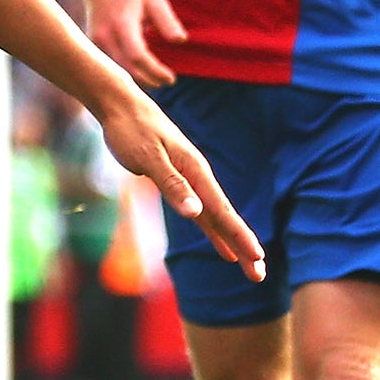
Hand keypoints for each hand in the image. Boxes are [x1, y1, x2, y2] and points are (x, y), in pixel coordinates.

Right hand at [82, 0, 185, 87]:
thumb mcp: (155, 1)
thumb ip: (167, 22)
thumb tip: (181, 40)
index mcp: (121, 23)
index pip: (137, 56)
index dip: (155, 71)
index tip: (172, 78)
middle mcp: (104, 35)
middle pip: (126, 69)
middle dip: (149, 80)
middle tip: (167, 81)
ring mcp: (94, 42)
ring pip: (116, 72)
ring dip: (137, 80)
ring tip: (156, 80)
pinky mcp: (91, 46)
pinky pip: (109, 66)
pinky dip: (126, 73)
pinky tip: (141, 74)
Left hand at [97, 87, 265, 282]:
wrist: (120, 104)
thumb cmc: (131, 128)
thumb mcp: (148, 156)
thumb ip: (171, 184)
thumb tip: (196, 213)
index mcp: (195, 170)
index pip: (222, 211)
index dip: (239, 236)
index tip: (256, 258)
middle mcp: (197, 176)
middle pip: (224, 217)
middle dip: (243, 245)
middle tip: (259, 275)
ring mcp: (189, 179)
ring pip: (215, 217)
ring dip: (231, 241)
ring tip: (249, 265)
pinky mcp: (176, 180)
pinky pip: (200, 212)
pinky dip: (212, 230)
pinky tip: (222, 246)